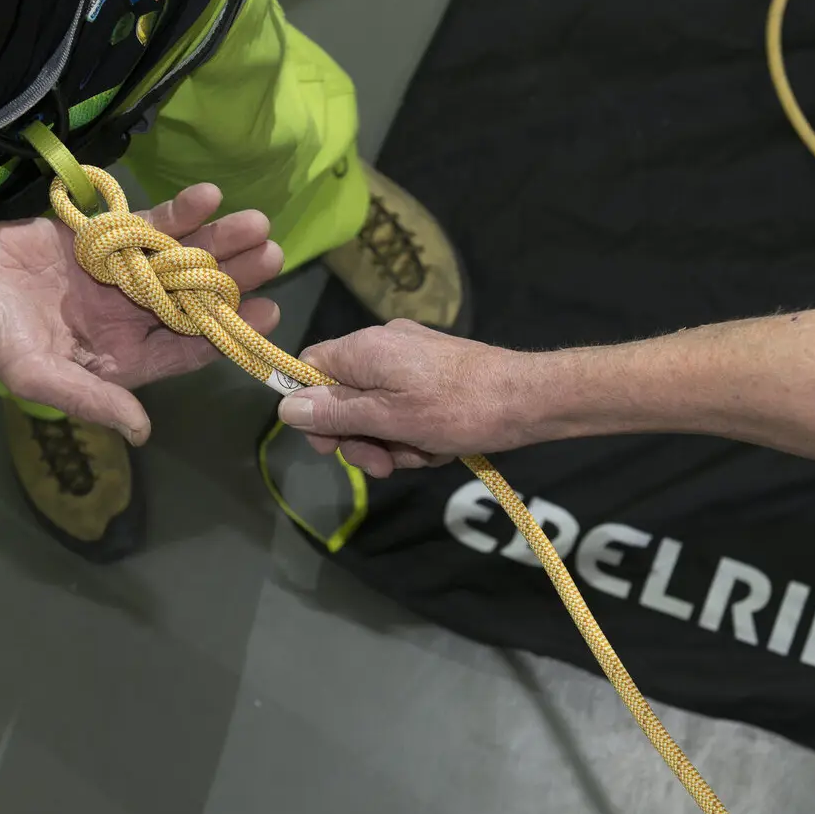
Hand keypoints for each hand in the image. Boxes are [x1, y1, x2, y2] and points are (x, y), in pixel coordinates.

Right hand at [0, 183, 281, 443]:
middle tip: (274, 257)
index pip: (189, 347)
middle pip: (195, 297)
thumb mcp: (42, 379)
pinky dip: (178, 212)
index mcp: (126, 357)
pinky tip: (208, 197)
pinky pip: (150, 225)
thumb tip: (141, 431)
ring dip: (217, 240)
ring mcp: (122, 276)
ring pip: (181, 257)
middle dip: (234, 278)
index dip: (229, 332)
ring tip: (255, 222)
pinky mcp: (106, 239)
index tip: (267, 314)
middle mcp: (132, 317)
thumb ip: (94, 400)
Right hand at [276, 319, 543, 478]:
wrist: (528, 400)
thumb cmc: (456, 409)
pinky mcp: (435, 377)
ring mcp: (411, 361)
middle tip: (383, 466)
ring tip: (423, 454)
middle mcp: (383, 347)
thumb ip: (336, 414)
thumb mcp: (389, 419)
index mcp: (364, 349)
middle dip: (361, 438)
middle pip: (344, 398)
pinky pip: (406, 410)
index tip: (329, 444)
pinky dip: (416, 435)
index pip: (310, 369)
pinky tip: (438, 448)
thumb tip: (286, 407)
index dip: (312, 410)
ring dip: (393, 443)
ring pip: (377, 412)